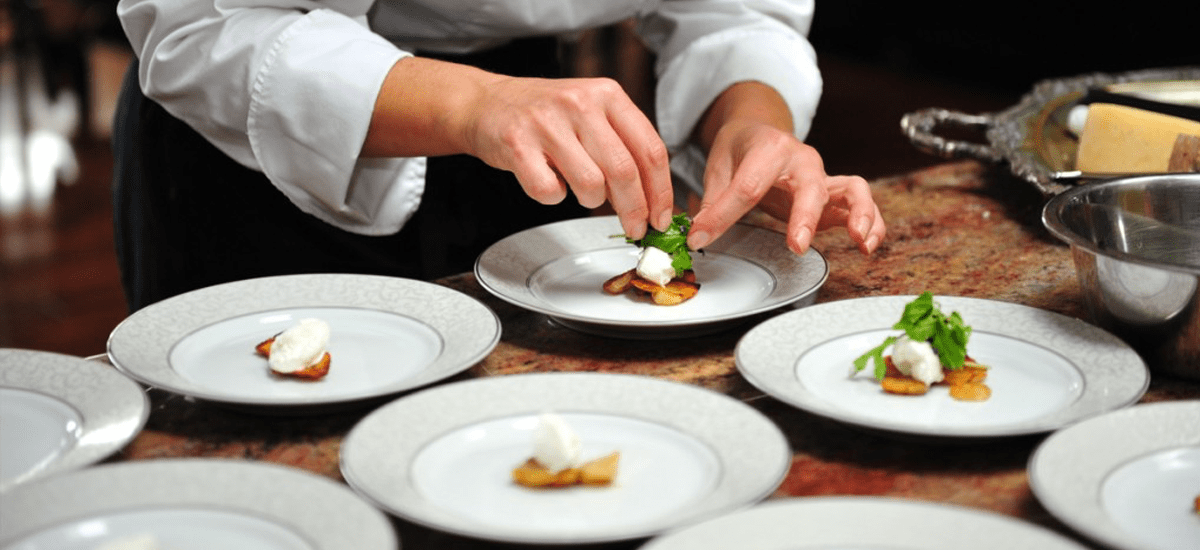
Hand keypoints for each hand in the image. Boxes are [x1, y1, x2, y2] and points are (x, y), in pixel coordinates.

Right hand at [363, 58, 672, 238]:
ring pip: (590, 185)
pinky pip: (550, 192)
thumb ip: (624, 145)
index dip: (661, 192)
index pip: (650, 150)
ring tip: (580, 190)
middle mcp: (580, 103)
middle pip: (625, 172)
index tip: (662, 217)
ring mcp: (547, 123)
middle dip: (635, 210)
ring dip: (591, 201)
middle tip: (635, 228)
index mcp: (608, 95)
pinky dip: (553, 197)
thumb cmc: (546, 115)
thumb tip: (653, 198)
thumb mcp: (592, 113)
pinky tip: (550, 182)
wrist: (487, 103)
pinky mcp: (517, 144)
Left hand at [688, 120, 884, 254]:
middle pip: (809, 187)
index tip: (701, 237)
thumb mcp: (718, 168)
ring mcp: (822, 176)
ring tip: (859, 239)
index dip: (723, 216)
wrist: (759, 130)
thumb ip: (713, 200)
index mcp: (769, 149)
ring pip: (851, 189)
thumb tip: (698, 232)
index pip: (748, 186)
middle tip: (796, 244)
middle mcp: (802, 160)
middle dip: (805, 217)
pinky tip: (867, 244)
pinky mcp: (833, 194)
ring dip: (858, 214)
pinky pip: (860, 204)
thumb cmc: (740, 149)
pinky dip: (871, 222)